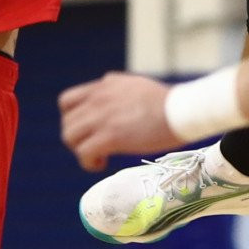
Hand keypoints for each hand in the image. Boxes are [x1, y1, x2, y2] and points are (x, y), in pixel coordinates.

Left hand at [59, 71, 177, 171]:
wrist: (181, 110)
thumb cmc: (168, 102)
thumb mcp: (136, 85)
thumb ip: (117, 90)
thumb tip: (108, 91)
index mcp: (106, 85)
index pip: (67, 101)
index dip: (72, 118)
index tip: (87, 128)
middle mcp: (99, 98)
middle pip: (67, 123)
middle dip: (78, 137)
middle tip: (96, 145)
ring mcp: (102, 117)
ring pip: (70, 137)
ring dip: (81, 149)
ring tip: (99, 155)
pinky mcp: (109, 136)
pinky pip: (83, 153)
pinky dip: (89, 162)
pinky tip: (102, 163)